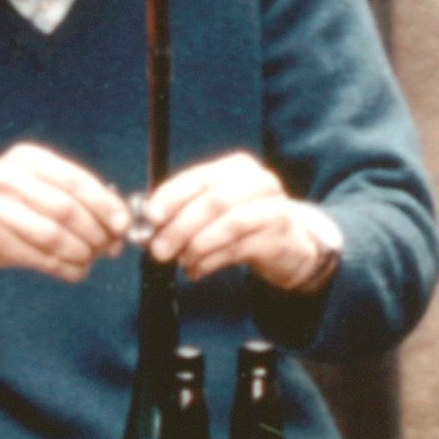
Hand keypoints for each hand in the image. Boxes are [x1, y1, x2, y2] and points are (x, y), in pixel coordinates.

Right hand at [0, 143, 133, 294]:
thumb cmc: (3, 205)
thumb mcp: (33, 186)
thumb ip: (73, 197)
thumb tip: (118, 221)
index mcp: (28, 158)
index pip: (77, 180)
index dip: (106, 205)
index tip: (123, 225)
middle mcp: (9, 176)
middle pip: (67, 209)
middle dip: (95, 233)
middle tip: (108, 249)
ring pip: (53, 234)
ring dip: (80, 252)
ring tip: (88, 259)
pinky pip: (38, 257)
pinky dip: (63, 268)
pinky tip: (73, 270)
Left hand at [143, 152, 339, 290]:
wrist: (290, 245)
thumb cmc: (243, 224)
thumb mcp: (216, 210)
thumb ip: (184, 210)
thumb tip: (148, 223)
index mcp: (236, 167)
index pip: (198, 178)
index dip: (171, 197)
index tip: (151, 217)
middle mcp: (258, 181)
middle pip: (213, 201)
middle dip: (180, 227)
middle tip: (159, 250)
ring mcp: (272, 207)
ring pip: (228, 225)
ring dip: (197, 247)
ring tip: (182, 262)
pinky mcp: (277, 235)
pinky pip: (237, 249)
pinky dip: (210, 262)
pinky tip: (197, 270)